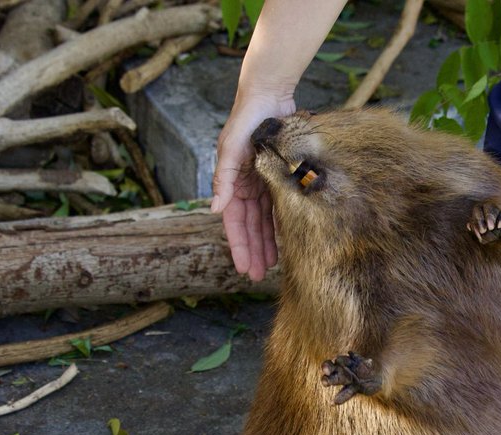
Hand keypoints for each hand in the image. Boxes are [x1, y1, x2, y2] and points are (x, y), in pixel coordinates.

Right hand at [210, 94, 295, 280]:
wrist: (269, 93)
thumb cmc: (247, 116)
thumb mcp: (231, 146)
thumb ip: (224, 177)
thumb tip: (214, 209)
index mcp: (232, 180)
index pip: (234, 222)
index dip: (239, 245)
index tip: (244, 268)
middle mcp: (246, 184)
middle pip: (249, 226)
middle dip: (253, 251)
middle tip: (258, 275)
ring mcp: (262, 180)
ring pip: (264, 219)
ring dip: (267, 242)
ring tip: (272, 264)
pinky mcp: (278, 174)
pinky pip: (278, 205)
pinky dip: (280, 222)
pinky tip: (285, 240)